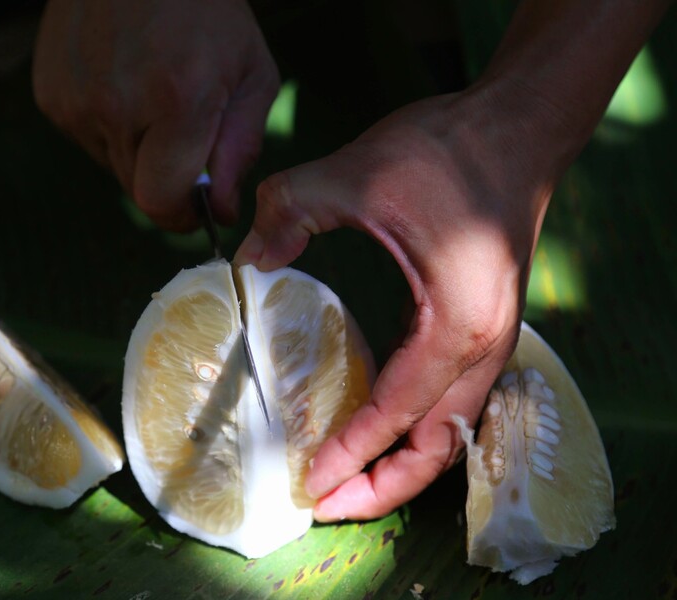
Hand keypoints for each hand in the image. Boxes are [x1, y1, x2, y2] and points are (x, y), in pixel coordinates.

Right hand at [33, 0, 279, 229]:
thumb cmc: (209, 12)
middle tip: (183, 138)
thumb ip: (240, 150)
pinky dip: (110, 128)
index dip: (182, 215)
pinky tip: (124, 84)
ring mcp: (75, 99)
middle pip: (137, 191)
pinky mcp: (49, 93)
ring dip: (138, 152)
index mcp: (176, 102)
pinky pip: (87, 139)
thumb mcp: (252, 76)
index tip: (197, 206)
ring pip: (113, 167)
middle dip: (166, 180)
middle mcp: (116, 106)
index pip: (160, 202)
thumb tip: (220, 212)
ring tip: (153, 98)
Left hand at [235, 82, 567, 519]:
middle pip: (438, 447)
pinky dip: (411, 426)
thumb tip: (246, 259)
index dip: (351, 454)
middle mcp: (485, 347)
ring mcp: (491, 340)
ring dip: (401, 462)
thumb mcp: (359, 173)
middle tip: (325, 501)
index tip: (308, 483)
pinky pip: (449, 399)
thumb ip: (291, 209)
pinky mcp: (482, 326)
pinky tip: (372, 421)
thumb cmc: (450, 152)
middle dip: (383, 485)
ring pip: (450, 431)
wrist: (516, 129)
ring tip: (347, 477)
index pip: (398, 413)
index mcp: (459, 324)